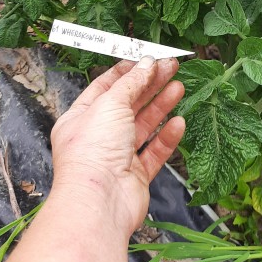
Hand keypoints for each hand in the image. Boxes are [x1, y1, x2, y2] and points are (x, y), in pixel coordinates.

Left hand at [50, 56, 184, 236]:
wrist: (99, 202)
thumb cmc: (92, 153)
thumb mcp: (111, 103)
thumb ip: (132, 82)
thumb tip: (147, 64)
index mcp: (81, 118)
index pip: (106, 86)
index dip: (128, 71)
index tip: (148, 58)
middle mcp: (98, 137)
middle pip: (129, 104)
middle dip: (150, 85)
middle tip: (172, 68)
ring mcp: (117, 156)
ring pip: (144, 126)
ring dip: (162, 106)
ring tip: (179, 87)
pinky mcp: (135, 175)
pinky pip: (155, 151)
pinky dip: (167, 137)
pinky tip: (179, 122)